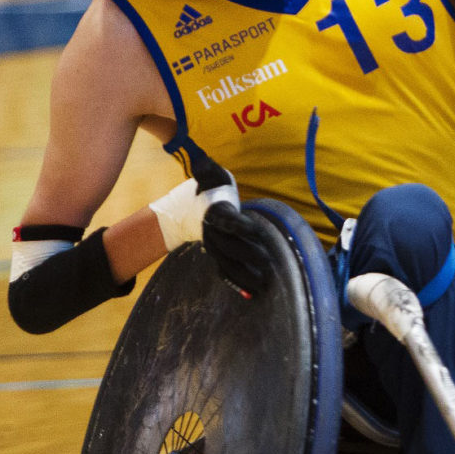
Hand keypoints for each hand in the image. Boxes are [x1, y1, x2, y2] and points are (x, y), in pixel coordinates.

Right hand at [151, 149, 269, 297]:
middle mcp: (214, 234)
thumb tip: (201, 157)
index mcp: (216, 213)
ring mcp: (215, 248)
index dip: (241, 226)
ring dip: (247, 276)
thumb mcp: (209, 175)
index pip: (228, 221)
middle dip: (250, 256)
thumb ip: (206, 169)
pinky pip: (227, 273)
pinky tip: (253, 295)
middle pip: (231, 247)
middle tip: (269, 264)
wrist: (185, 211)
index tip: (257, 231)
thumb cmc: (208, 189)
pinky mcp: (219, 256)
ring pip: (230, 265)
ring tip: (265, 284)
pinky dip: (238, 285)